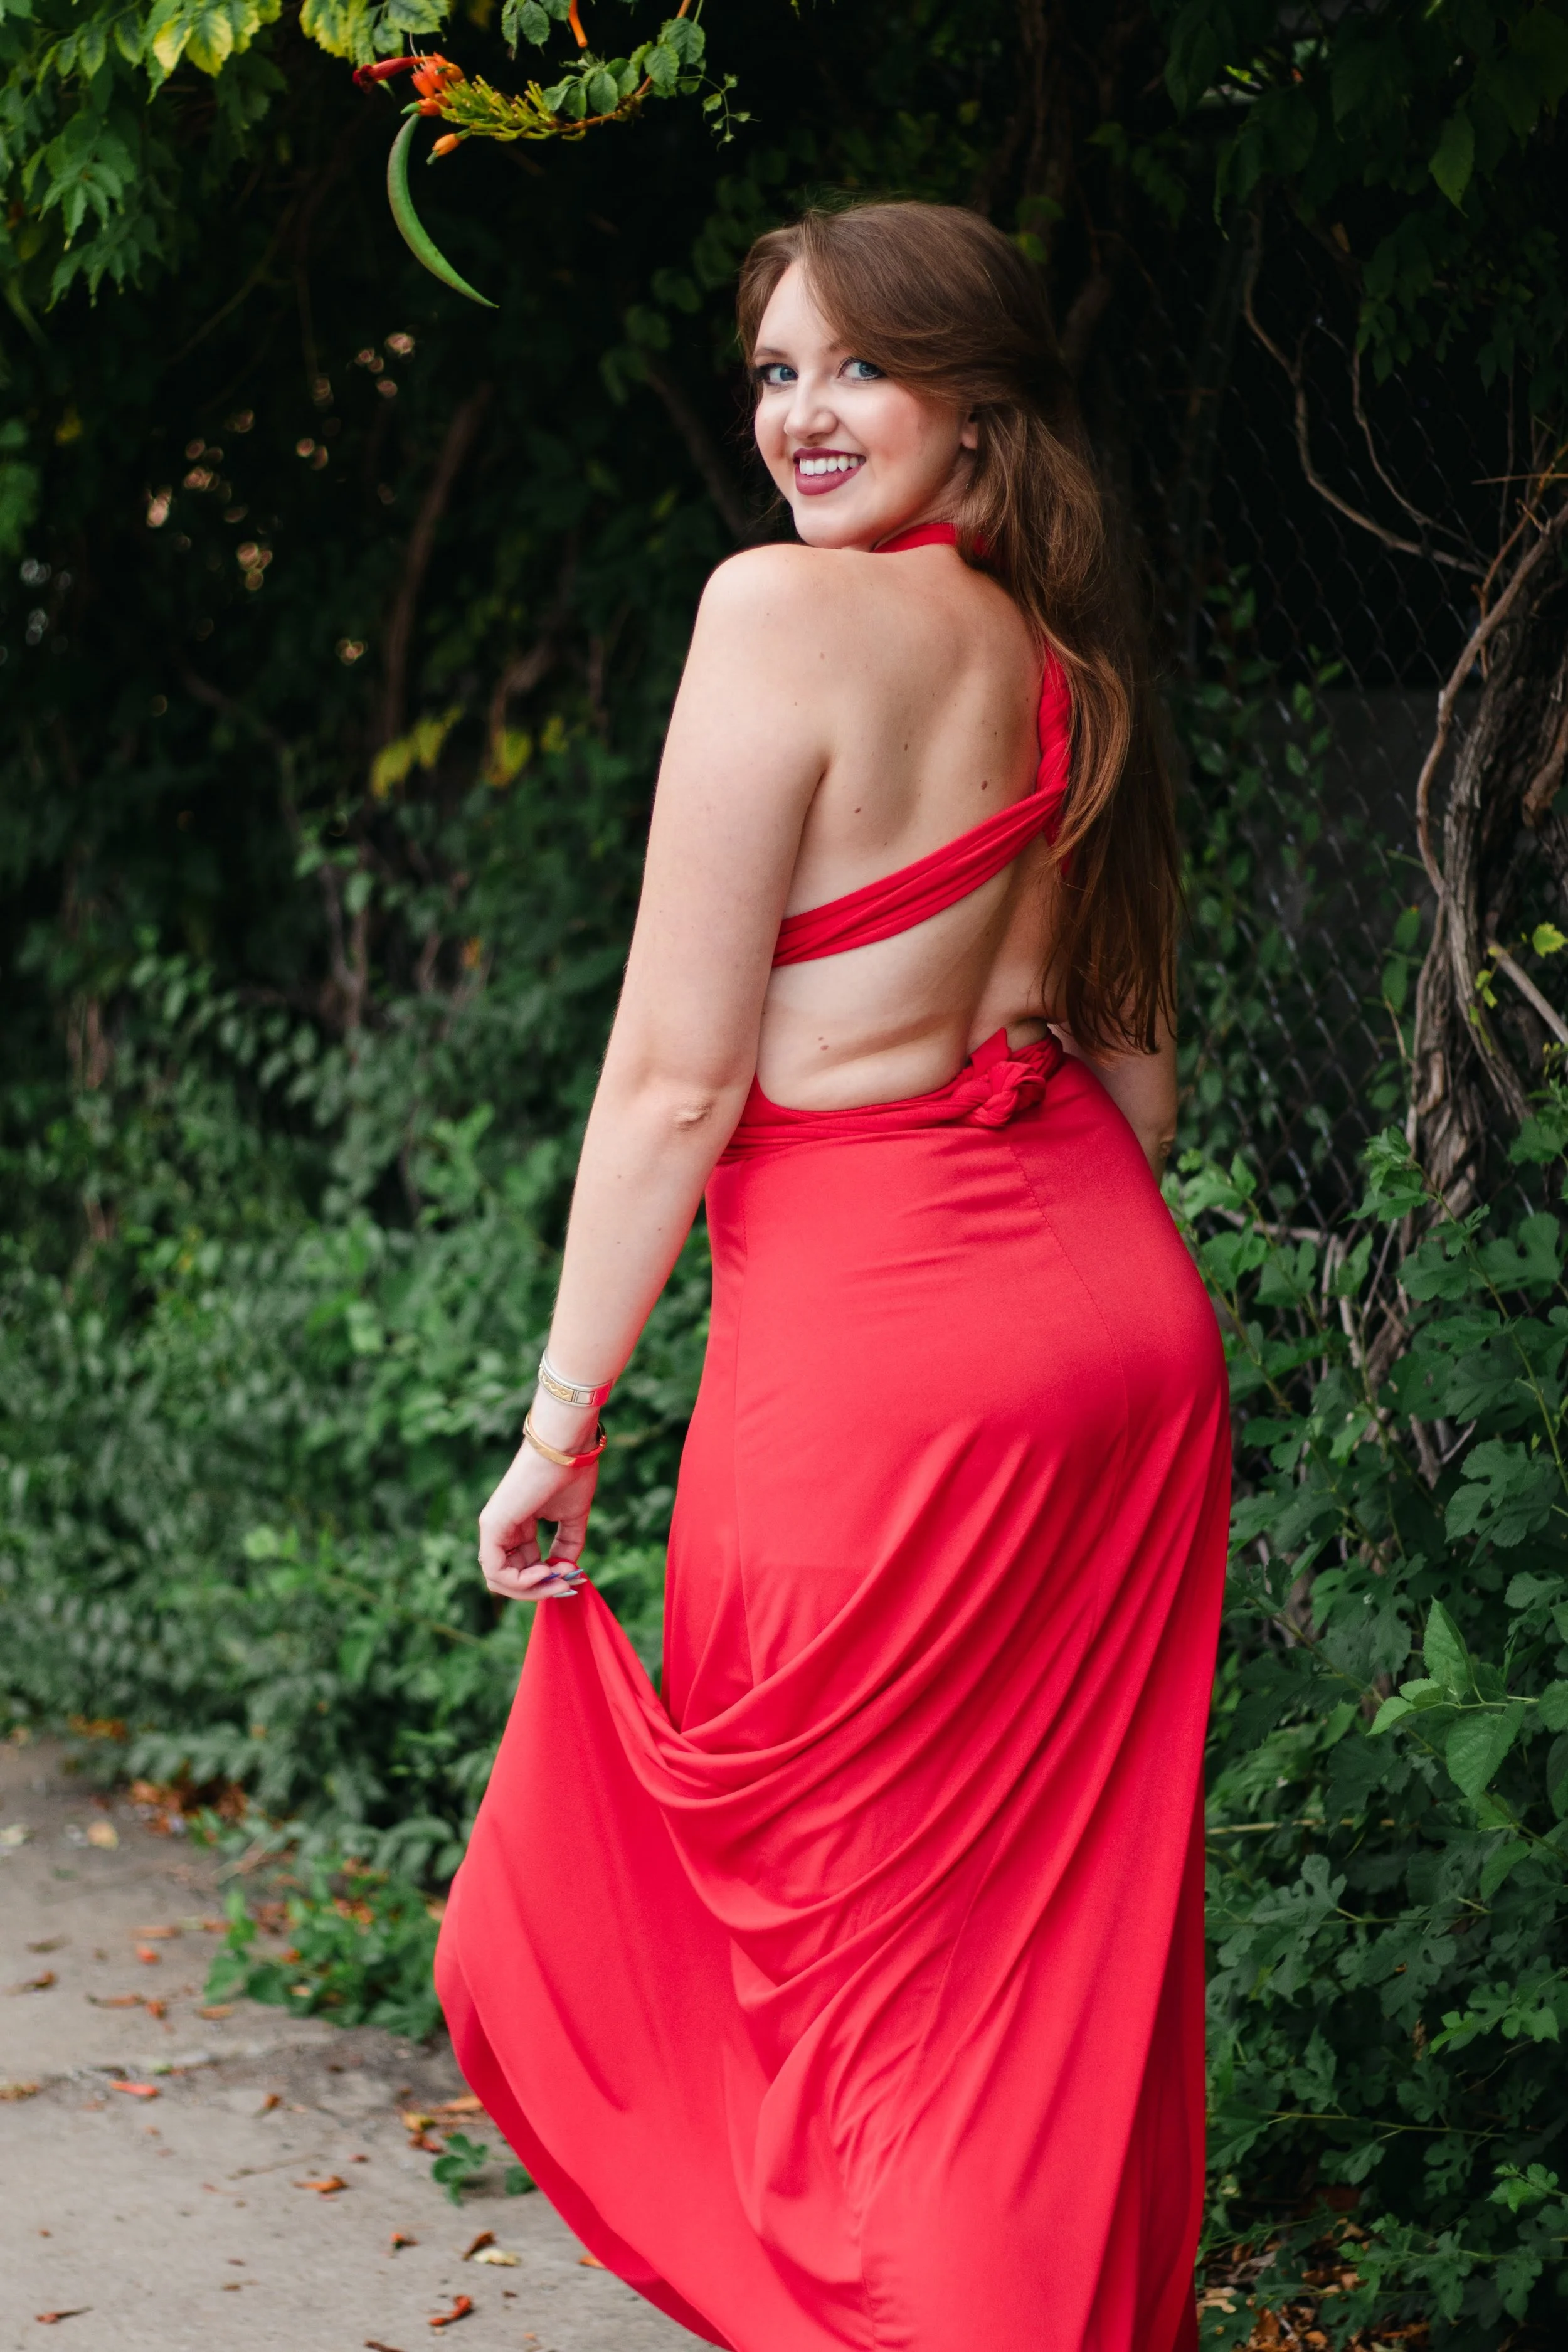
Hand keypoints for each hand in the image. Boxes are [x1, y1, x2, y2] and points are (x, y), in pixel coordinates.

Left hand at [477, 1433, 598, 1602]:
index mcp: (517, 1525)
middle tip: (567, 1584)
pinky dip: (521, 1581)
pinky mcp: (492, 1525)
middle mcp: (500, 1527)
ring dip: (532, 1588)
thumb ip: (567, 1545)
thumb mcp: (572, 1518)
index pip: (520, 1567)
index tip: (572, 1577)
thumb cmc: (570, 1474)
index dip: (546, 1580)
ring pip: (498, 1580)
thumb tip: (565, 1571)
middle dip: (539, 1589)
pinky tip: (544, 1572)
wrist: (566, 1448)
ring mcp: (493, 1526)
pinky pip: (496, 1571)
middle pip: (508, 1578)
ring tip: (558, 1577)